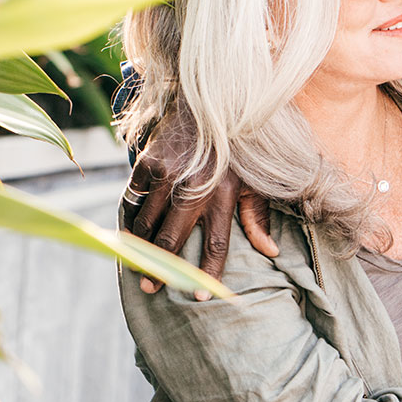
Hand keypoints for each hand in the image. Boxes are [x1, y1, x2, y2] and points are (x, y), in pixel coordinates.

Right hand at [125, 119, 275, 295]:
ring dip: (140, 250)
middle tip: (151, 287)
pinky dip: (131, 220)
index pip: (216, 245)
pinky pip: (134, 202)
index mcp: (223, 194)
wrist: (207, 103)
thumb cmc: (234, 149)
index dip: (207, 274)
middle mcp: (193, 187)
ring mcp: (166, 175)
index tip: (202, 298)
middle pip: (172, 241)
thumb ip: (257, 216)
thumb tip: (272, 252)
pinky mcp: (147, 164)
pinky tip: (130, 235)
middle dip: (160, 270)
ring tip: (137, 266)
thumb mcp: (253, 179)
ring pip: (147, 224)